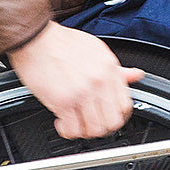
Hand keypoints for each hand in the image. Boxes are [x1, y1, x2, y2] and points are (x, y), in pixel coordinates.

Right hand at [7, 22, 143, 139]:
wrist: (35, 38)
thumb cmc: (61, 42)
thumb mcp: (96, 50)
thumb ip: (117, 69)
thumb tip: (135, 75)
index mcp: (109, 69)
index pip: (125, 106)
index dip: (117, 117)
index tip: (107, 117)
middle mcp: (98, 82)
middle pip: (112, 122)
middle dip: (101, 128)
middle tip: (90, 123)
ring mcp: (82, 92)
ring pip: (94, 130)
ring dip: (83, 131)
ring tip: (75, 122)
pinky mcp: (62, 101)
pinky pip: (73, 129)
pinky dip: (67, 131)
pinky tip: (62, 121)